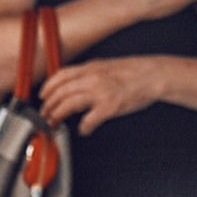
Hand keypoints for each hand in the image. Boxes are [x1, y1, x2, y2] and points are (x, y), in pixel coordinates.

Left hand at [38, 54, 176, 131]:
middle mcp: (92, 78)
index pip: (60, 76)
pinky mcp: (110, 107)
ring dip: (58, 116)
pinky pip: (89, 120)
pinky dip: (83, 127)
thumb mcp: (106, 66)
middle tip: (46, 115)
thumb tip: (75, 83)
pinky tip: (84, 130)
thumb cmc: (134, 72)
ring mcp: (100, 92)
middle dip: (49, 106)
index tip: (43, 96)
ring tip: (56, 123)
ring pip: (69, 105)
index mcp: (91, 68)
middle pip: (61, 92)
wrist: (153, 75)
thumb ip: (90, 74)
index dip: (48, 88)